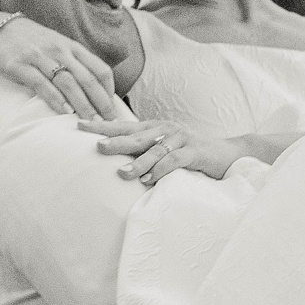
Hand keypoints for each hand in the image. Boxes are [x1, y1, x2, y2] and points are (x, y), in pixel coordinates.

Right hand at [0, 14, 120, 119]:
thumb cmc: (31, 42)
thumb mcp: (58, 46)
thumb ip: (74, 63)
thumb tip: (94, 88)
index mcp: (72, 47)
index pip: (100, 69)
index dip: (109, 90)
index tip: (113, 109)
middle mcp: (59, 50)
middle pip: (87, 79)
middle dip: (101, 102)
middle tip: (109, 122)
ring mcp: (40, 57)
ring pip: (68, 83)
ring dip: (82, 104)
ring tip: (91, 121)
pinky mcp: (20, 65)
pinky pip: (41, 84)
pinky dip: (55, 99)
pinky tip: (64, 112)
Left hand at [78, 117, 244, 185]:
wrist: (226, 154)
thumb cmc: (188, 154)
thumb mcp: (162, 150)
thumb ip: (141, 151)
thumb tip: (111, 159)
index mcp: (153, 128)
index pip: (123, 126)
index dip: (101, 125)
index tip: (78, 125)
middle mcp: (164, 129)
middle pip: (136, 135)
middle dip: (116, 141)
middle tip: (97, 146)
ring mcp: (181, 139)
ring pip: (155, 150)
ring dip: (138, 162)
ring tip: (122, 174)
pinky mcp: (195, 152)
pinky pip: (175, 161)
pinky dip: (161, 170)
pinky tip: (149, 179)